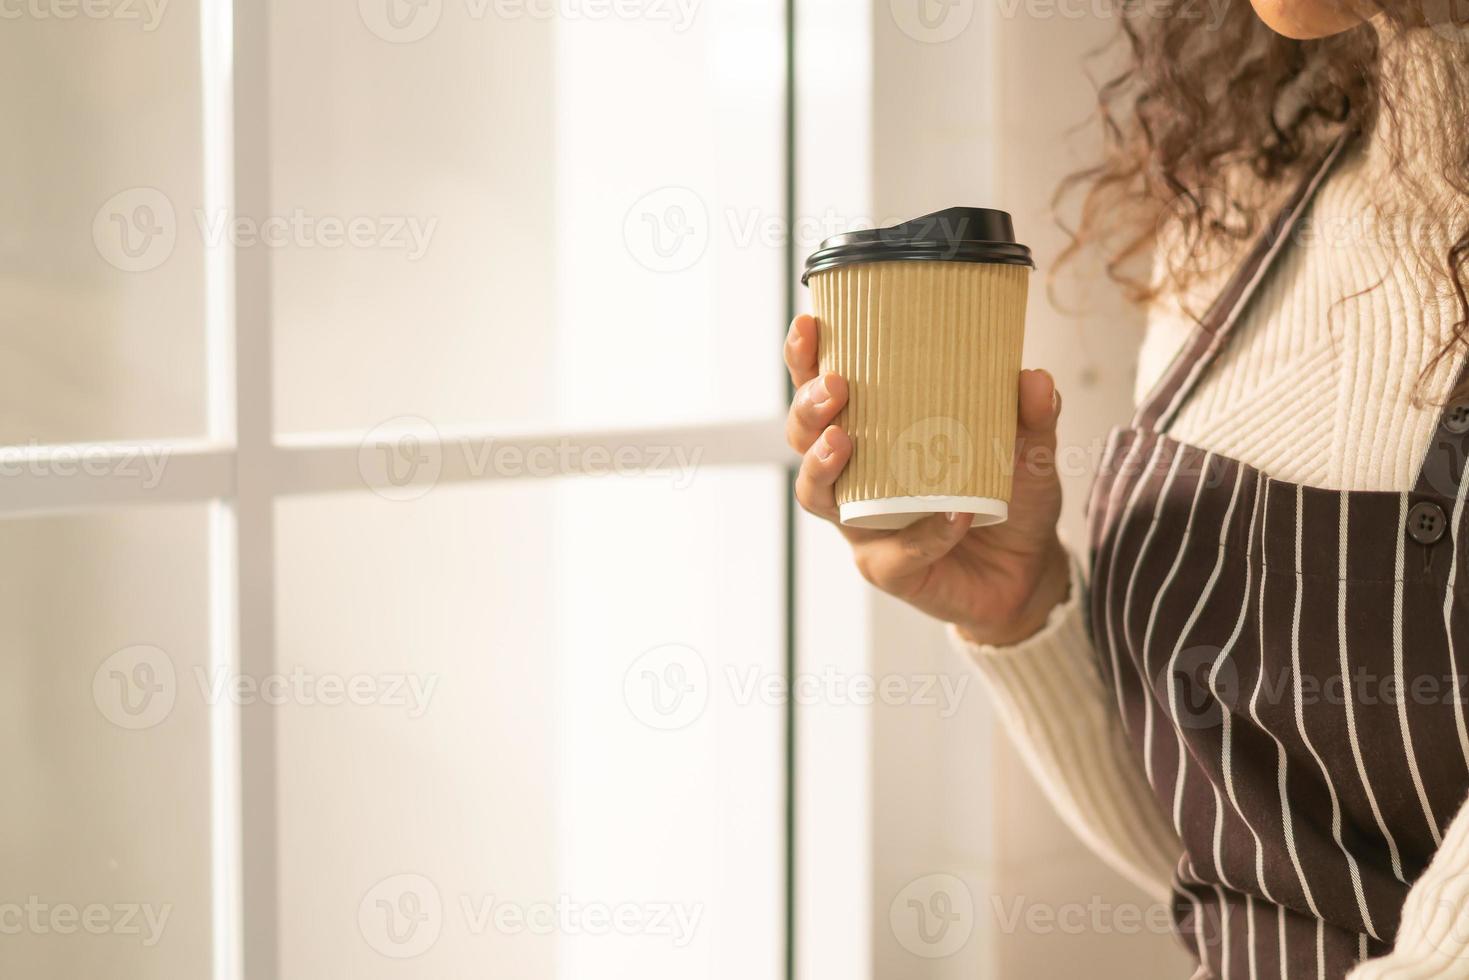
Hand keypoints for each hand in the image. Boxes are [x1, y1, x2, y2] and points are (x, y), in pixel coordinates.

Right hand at [784, 313, 1070, 646]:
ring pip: (817, 496)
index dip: (805, 359)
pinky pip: (895, 553)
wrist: (1028, 571)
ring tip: (845, 441)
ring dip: (823, 465)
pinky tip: (953, 513)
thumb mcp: (1027, 447)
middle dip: (807, 410)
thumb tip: (1036, 378)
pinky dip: (924, 533)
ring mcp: (865, 525)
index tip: (810, 323)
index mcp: (875, 432)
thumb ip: (1031, 415)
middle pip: (802, 439)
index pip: (823, 389)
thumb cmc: (1008, 498)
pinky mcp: (889, 570)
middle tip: (834, 386)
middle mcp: (855, 477)